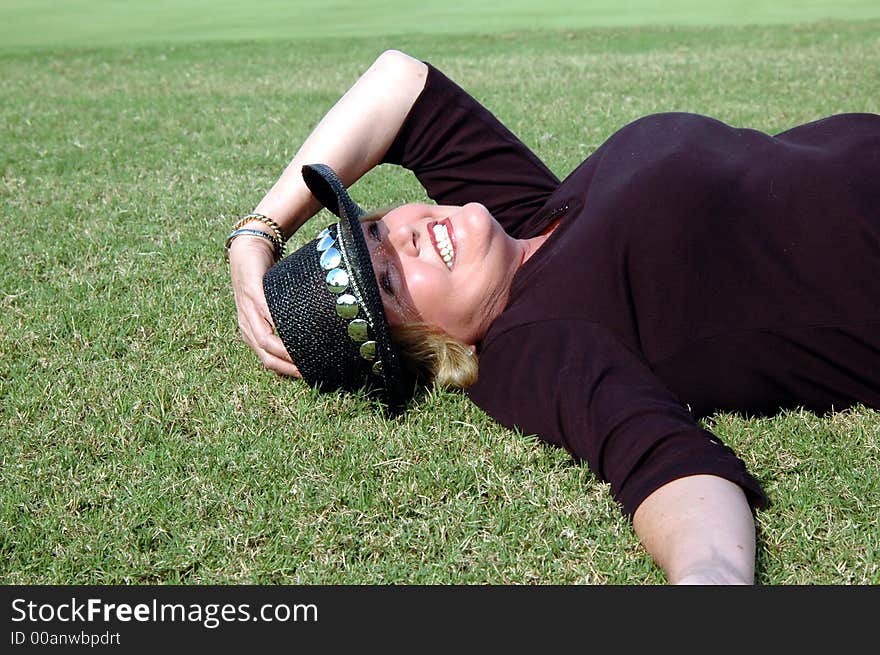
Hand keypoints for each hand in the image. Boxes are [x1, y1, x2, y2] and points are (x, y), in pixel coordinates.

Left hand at [228, 233, 300, 376]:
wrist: (248, 249)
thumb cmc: (264, 278)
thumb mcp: (271, 304)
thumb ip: (283, 320)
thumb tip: (308, 335)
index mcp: (250, 330)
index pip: (266, 359)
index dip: (284, 371)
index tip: (305, 377)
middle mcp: (246, 324)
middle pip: (264, 355)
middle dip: (286, 367)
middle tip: (307, 373)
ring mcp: (248, 309)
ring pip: (264, 340)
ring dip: (283, 352)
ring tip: (303, 357)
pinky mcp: (253, 292)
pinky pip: (265, 313)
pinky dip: (279, 325)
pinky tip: (293, 331)